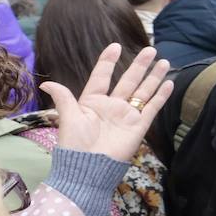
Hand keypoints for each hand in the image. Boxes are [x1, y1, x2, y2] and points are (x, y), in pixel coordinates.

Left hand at [39, 44, 172, 162]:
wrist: (89, 169)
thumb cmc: (75, 144)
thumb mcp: (68, 117)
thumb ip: (64, 97)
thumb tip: (46, 83)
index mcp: (93, 101)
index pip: (102, 76)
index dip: (108, 61)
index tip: (116, 46)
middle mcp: (112, 106)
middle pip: (128, 80)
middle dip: (139, 65)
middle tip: (150, 50)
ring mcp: (127, 115)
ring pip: (143, 91)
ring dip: (153, 77)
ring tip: (163, 61)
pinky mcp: (139, 125)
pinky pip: (152, 107)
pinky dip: (161, 96)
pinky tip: (169, 83)